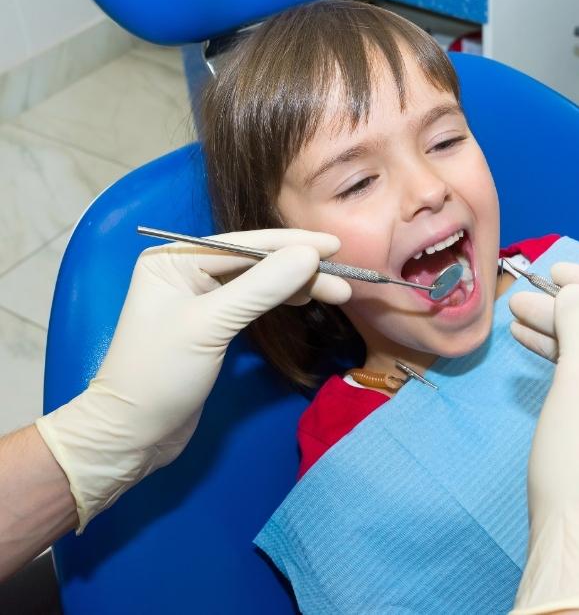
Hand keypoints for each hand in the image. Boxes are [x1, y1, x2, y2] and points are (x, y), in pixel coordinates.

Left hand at [35, 229, 349, 531]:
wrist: (133, 435)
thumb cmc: (161, 375)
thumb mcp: (212, 325)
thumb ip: (261, 287)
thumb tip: (309, 255)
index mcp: (173, 259)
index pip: (243, 243)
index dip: (292, 244)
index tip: (335, 245)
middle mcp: (184, 270)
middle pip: (254, 261)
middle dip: (299, 269)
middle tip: (345, 279)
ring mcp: (198, 296)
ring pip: (258, 281)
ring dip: (296, 285)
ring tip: (337, 292)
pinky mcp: (211, 323)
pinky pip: (253, 301)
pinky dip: (280, 300)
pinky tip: (305, 300)